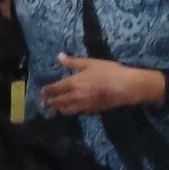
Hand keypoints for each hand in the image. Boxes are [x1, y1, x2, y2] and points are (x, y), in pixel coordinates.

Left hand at [41, 55, 165, 115]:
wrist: (126, 87)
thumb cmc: (109, 71)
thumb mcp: (91, 62)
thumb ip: (74, 62)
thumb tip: (59, 57)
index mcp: (74, 83)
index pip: (56, 88)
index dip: (48, 90)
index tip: (42, 91)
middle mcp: (76, 96)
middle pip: (60, 101)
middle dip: (50, 102)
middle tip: (44, 103)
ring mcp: (85, 105)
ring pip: (68, 109)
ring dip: (60, 109)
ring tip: (55, 109)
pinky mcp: (93, 110)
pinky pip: (79, 112)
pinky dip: (72, 111)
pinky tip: (73, 110)